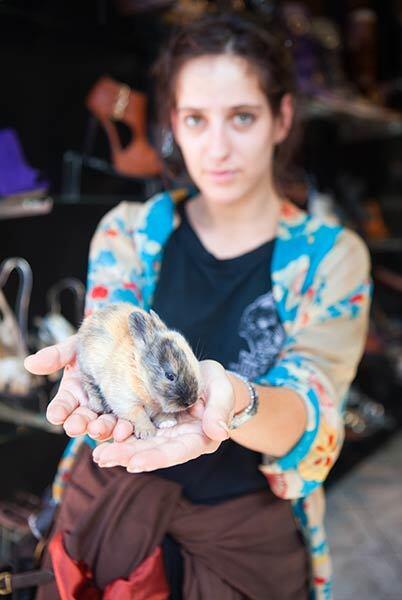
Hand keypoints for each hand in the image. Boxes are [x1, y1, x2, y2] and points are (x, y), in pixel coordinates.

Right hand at [24, 336, 133, 441]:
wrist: (124, 339)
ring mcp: (108, 412)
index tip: (56, 415)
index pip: (60, 407)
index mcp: (72, 394)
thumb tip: (29, 363)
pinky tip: (126, 430)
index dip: (57, 412)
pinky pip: (125, 426)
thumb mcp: (75, 348)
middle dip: (78, 425)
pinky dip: (124, 430)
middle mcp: (88, 407)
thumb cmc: (95, 344)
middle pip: (80, 421)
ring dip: (101, 431)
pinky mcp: (129, 413)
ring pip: (102, 427)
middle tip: (76, 426)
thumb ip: (55, 356)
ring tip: (101, 429)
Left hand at [92, 360, 234, 471]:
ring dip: (118, 450)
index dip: (156, 458)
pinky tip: (98, 435)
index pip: (177, 452)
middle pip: (152, 452)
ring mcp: (162, 432)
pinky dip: (116, 433)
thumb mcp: (223, 390)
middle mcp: (176, 440)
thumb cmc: (217, 383)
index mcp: (197, 438)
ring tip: (97, 454)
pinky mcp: (150, 421)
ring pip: (139, 444)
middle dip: (128, 456)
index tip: (135, 464)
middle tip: (103, 458)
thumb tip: (218, 433)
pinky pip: (133, 429)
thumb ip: (220, 409)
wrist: (205, 376)